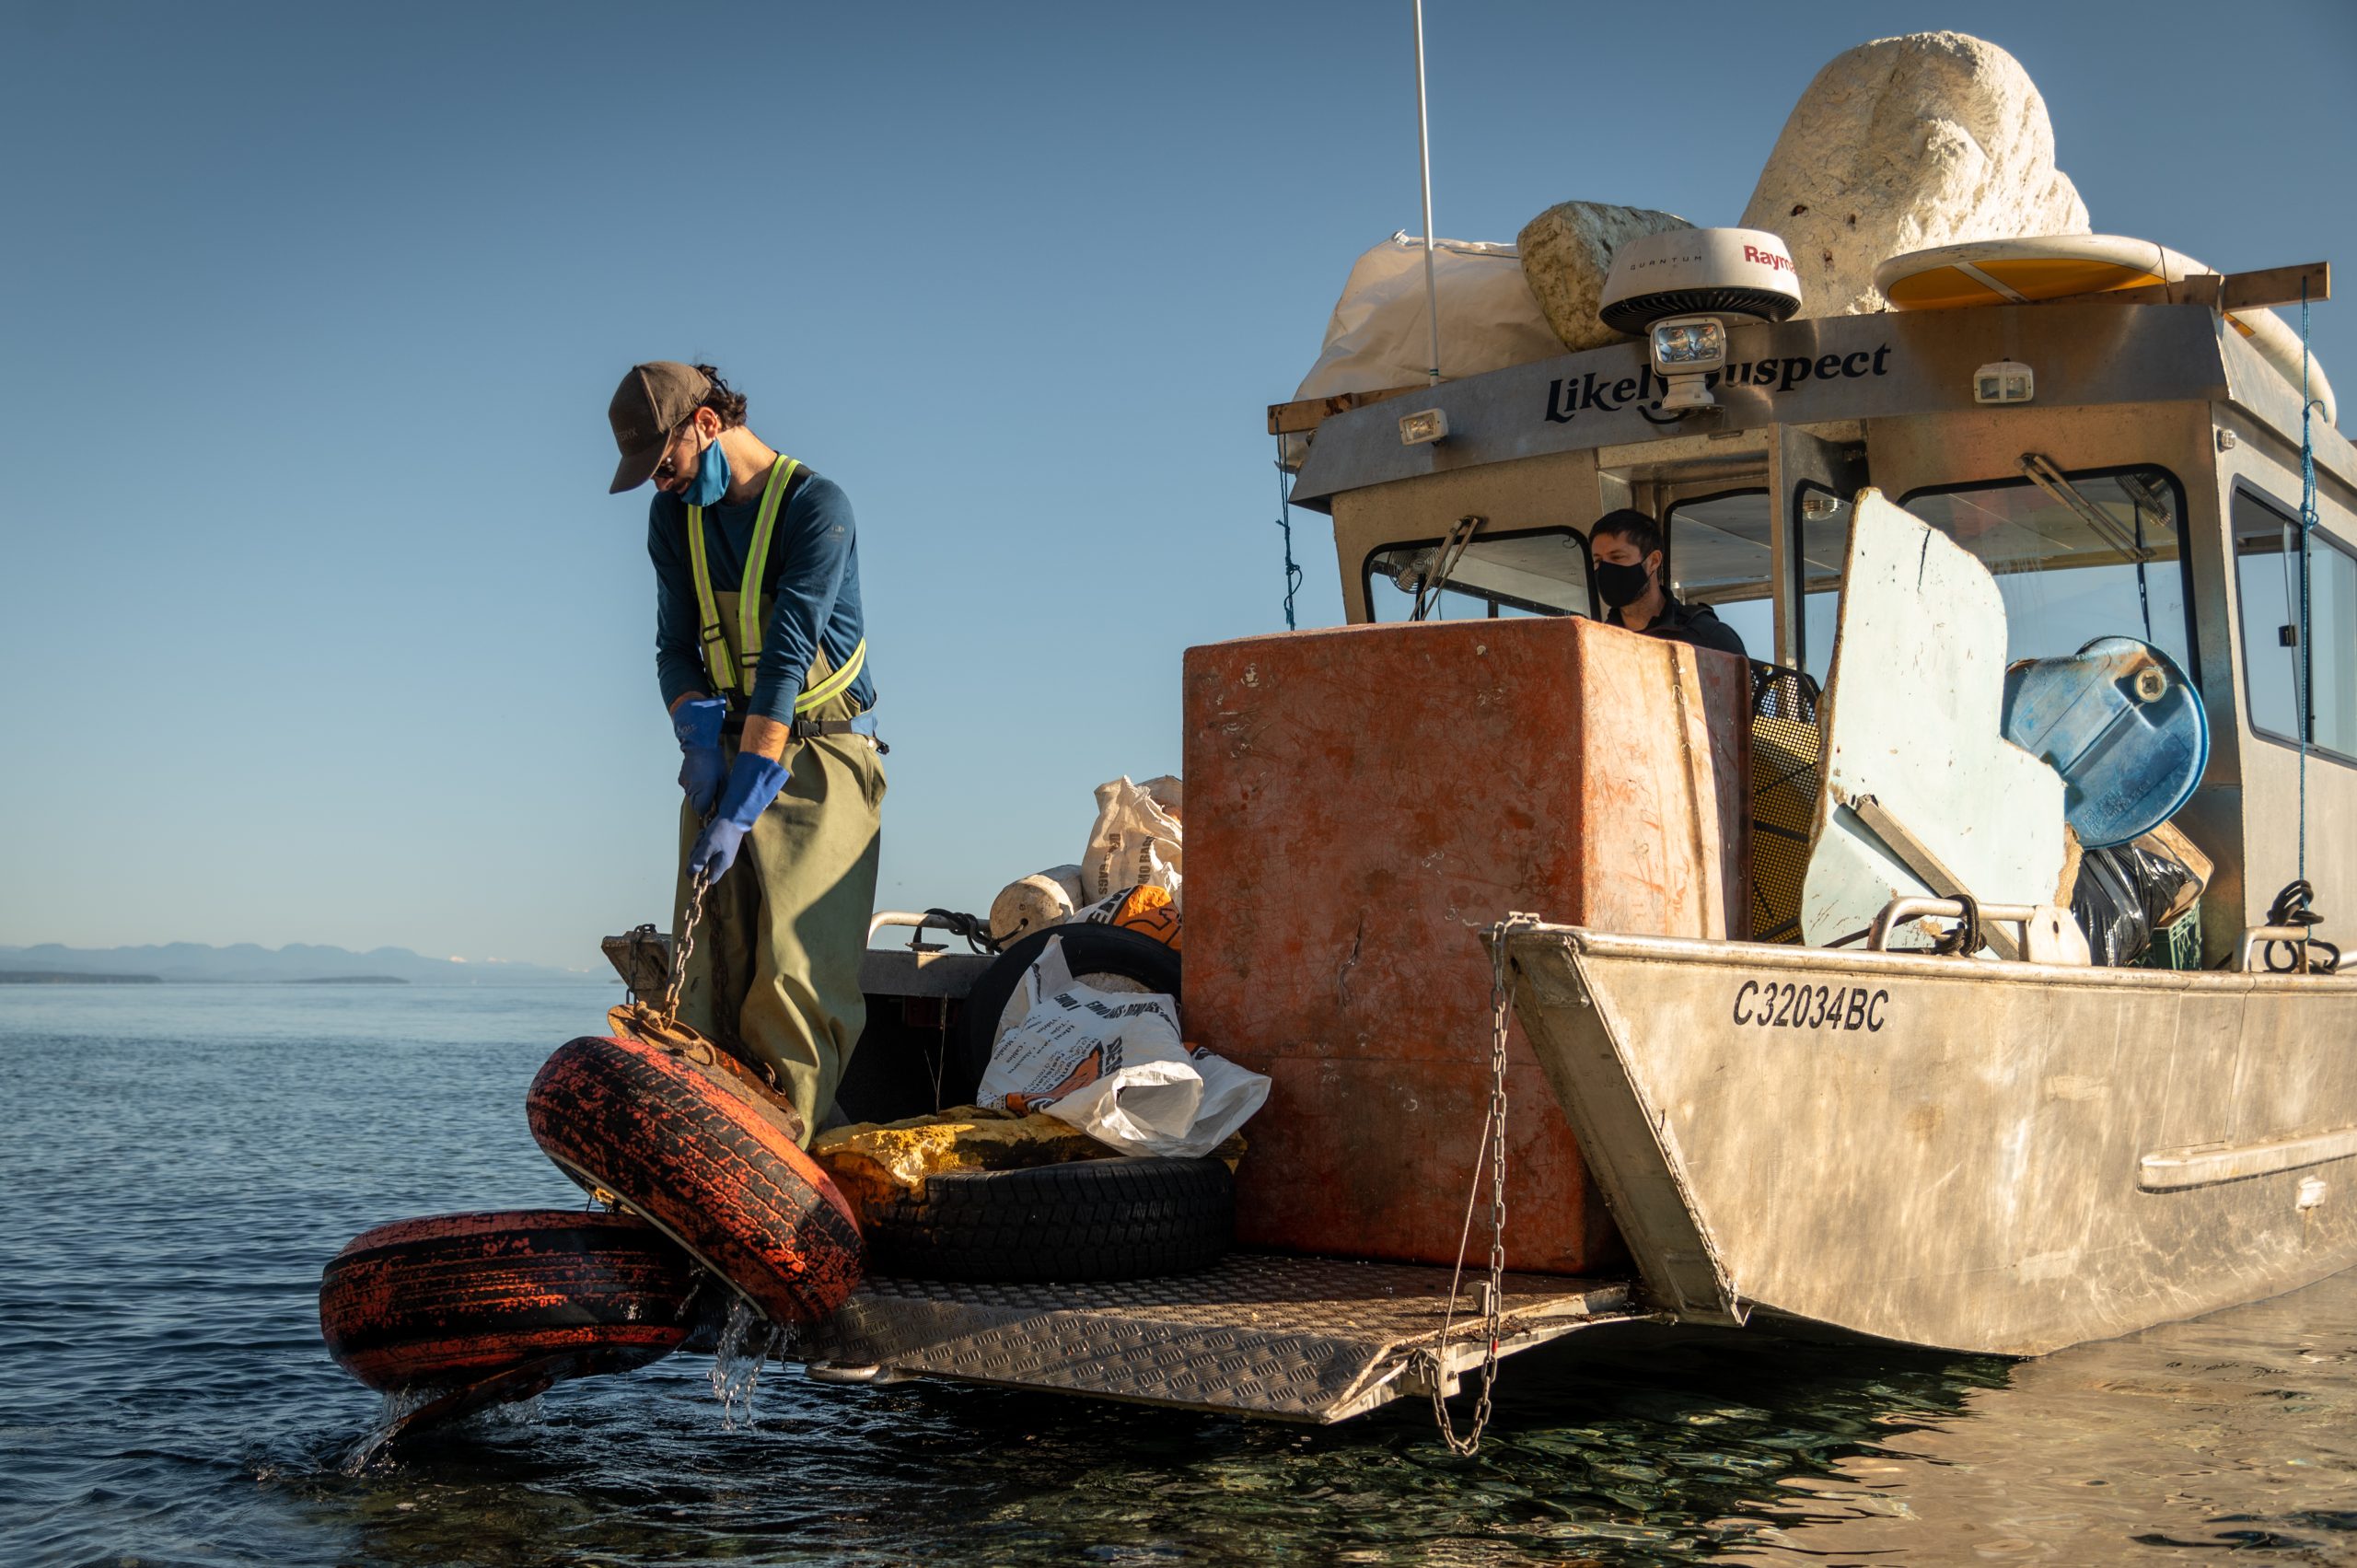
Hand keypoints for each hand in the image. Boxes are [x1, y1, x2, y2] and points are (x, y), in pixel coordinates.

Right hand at [671, 698, 727, 814]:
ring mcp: (685, 784)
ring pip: (692, 796)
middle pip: (696, 805)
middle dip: (704, 803)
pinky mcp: (681, 779)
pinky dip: (694, 786)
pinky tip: (701, 777)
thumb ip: (722, 795)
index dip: (708, 811)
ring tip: (708, 782)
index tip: (713, 807)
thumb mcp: (724, 779)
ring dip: (699, 794)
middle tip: (713, 793)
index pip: (701, 811)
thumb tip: (723, 808)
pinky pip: (688, 788)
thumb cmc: (714, 760)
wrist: (700, 745)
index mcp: (703, 790)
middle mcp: (692, 789)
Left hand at [687, 816, 750, 881]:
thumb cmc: (722, 831)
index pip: (708, 880)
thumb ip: (699, 859)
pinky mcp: (720, 845)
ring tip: (703, 835)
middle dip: (697, 855)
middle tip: (699, 844)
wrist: (735, 815)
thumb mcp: (708, 845)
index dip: (698, 876)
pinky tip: (705, 832)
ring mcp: (721, 853)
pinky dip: (704, 840)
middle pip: (703, 866)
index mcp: (721, 865)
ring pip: (704, 855)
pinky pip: (708, 847)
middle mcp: (722, 862)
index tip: (691, 866)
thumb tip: (691, 872)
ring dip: (700, 846)